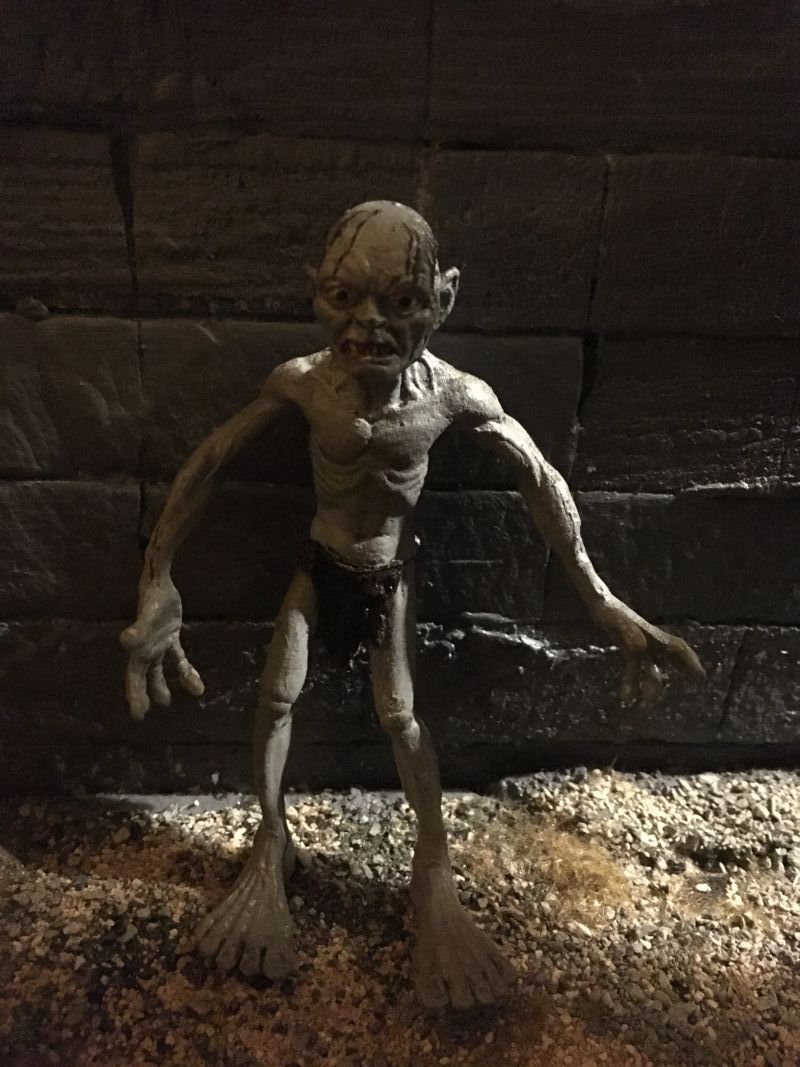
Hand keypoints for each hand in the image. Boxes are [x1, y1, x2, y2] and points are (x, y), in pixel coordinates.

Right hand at [119, 573, 203, 719]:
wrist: (160, 580)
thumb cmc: (153, 595)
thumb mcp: (148, 612)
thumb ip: (140, 627)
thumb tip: (126, 642)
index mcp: (138, 647)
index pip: (135, 674)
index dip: (135, 692)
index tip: (138, 712)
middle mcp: (145, 647)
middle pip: (142, 674)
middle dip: (141, 693)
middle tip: (139, 714)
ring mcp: (158, 642)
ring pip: (158, 669)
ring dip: (161, 685)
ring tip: (166, 701)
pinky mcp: (170, 636)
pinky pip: (178, 658)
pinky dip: (185, 671)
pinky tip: (196, 685)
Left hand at [590, 595, 704, 702]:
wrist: (599, 604)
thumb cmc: (611, 612)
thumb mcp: (619, 623)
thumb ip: (629, 634)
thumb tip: (640, 649)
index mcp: (653, 635)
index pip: (678, 648)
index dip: (690, 662)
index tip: (701, 675)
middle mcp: (650, 640)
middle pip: (672, 655)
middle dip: (684, 668)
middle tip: (697, 681)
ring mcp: (639, 642)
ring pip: (652, 664)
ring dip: (653, 681)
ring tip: (651, 700)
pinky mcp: (627, 645)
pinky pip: (634, 665)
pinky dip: (633, 679)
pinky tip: (628, 693)